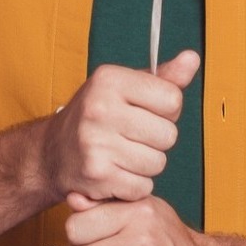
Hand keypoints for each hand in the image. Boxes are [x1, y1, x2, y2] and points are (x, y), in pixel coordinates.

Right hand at [43, 50, 199, 202]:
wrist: (52, 151)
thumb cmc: (97, 114)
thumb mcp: (125, 87)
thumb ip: (163, 77)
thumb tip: (192, 58)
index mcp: (110, 79)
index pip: (172, 99)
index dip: (166, 110)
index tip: (147, 112)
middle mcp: (100, 107)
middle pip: (169, 135)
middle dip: (157, 139)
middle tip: (133, 136)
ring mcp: (96, 142)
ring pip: (158, 163)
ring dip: (146, 164)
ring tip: (123, 153)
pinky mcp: (96, 175)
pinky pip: (142, 186)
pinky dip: (134, 185)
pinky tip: (116, 171)